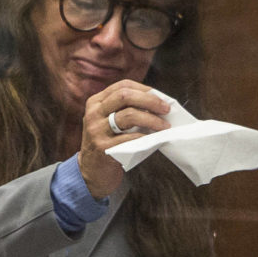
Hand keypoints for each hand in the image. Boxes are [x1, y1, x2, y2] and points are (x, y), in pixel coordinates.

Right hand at [78, 80, 170, 198]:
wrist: (91, 170)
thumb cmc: (108, 142)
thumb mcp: (109, 121)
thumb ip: (126, 109)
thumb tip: (158, 102)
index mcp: (96, 102)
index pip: (123, 86)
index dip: (144, 89)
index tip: (161, 97)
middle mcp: (94, 113)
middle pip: (125, 96)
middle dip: (150, 100)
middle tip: (166, 109)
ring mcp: (96, 130)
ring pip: (128, 115)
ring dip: (151, 119)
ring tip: (164, 126)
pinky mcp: (102, 147)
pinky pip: (129, 138)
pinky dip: (144, 136)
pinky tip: (154, 139)